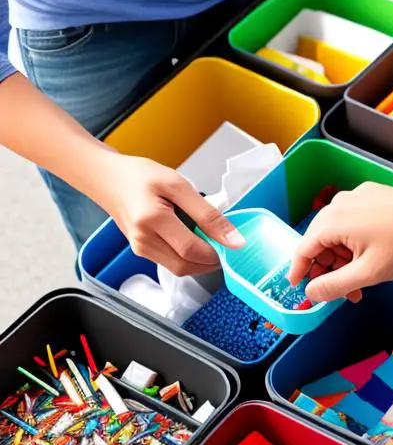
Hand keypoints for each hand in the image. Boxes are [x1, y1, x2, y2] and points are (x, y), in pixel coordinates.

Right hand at [93, 153, 244, 275]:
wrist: (107, 178)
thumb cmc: (138, 176)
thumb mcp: (177, 184)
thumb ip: (208, 214)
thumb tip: (234, 240)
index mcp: (151, 220)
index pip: (192, 250)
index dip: (217, 252)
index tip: (233, 243)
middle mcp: (143, 240)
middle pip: (186, 266)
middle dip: (210, 261)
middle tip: (223, 243)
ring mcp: (140, 248)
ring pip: (179, 269)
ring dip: (199, 260)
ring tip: (208, 238)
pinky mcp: (141, 251)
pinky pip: (171, 263)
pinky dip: (187, 256)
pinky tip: (192, 239)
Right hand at [287, 182, 392, 303]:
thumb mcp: (370, 273)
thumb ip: (335, 285)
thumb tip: (312, 293)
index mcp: (333, 221)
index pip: (303, 250)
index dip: (301, 273)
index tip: (300, 290)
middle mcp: (340, 204)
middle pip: (320, 242)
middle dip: (329, 271)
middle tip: (344, 294)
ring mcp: (357, 198)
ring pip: (338, 235)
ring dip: (344, 261)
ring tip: (362, 283)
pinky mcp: (372, 198)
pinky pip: (353, 225)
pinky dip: (356, 246)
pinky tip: (372, 261)